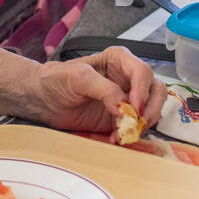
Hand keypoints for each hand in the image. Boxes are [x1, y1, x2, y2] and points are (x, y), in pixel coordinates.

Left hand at [29, 46, 167, 137]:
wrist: (42, 99)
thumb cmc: (57, 79)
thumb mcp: (77, 77)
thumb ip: (103, 89)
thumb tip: (123, 106)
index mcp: (118, 60)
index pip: (142, 72)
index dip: (142, 90)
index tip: (134, 107)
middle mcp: (127, 78)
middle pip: (156, 90)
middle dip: (151, 108)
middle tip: (137, 123)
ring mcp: (126, 99)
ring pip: (152, 109)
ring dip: (142, 124)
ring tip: (123, 133)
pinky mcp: (120, 118)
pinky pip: (136, 127)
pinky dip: (130, 134)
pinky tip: (116, 138)